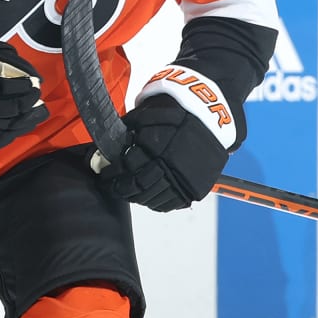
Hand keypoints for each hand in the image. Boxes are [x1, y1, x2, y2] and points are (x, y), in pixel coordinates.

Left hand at [97, 94, 229, 212]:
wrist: (214, 122)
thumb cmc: (181, 115)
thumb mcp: (153, 113)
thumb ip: (131, 127)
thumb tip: (108, 142)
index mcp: (157, 145)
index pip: (126, 166)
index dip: (111, 172)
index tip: (103, 173)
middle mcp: (169, 164)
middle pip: (136, 185)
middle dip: (119, 188)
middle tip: (111, 186)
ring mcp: (182, 180)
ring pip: (150, 197)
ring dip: (134, 197)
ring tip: (127, 192)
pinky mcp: (191, 190)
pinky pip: (167, 204)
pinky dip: (153, 203)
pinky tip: (146, 196)